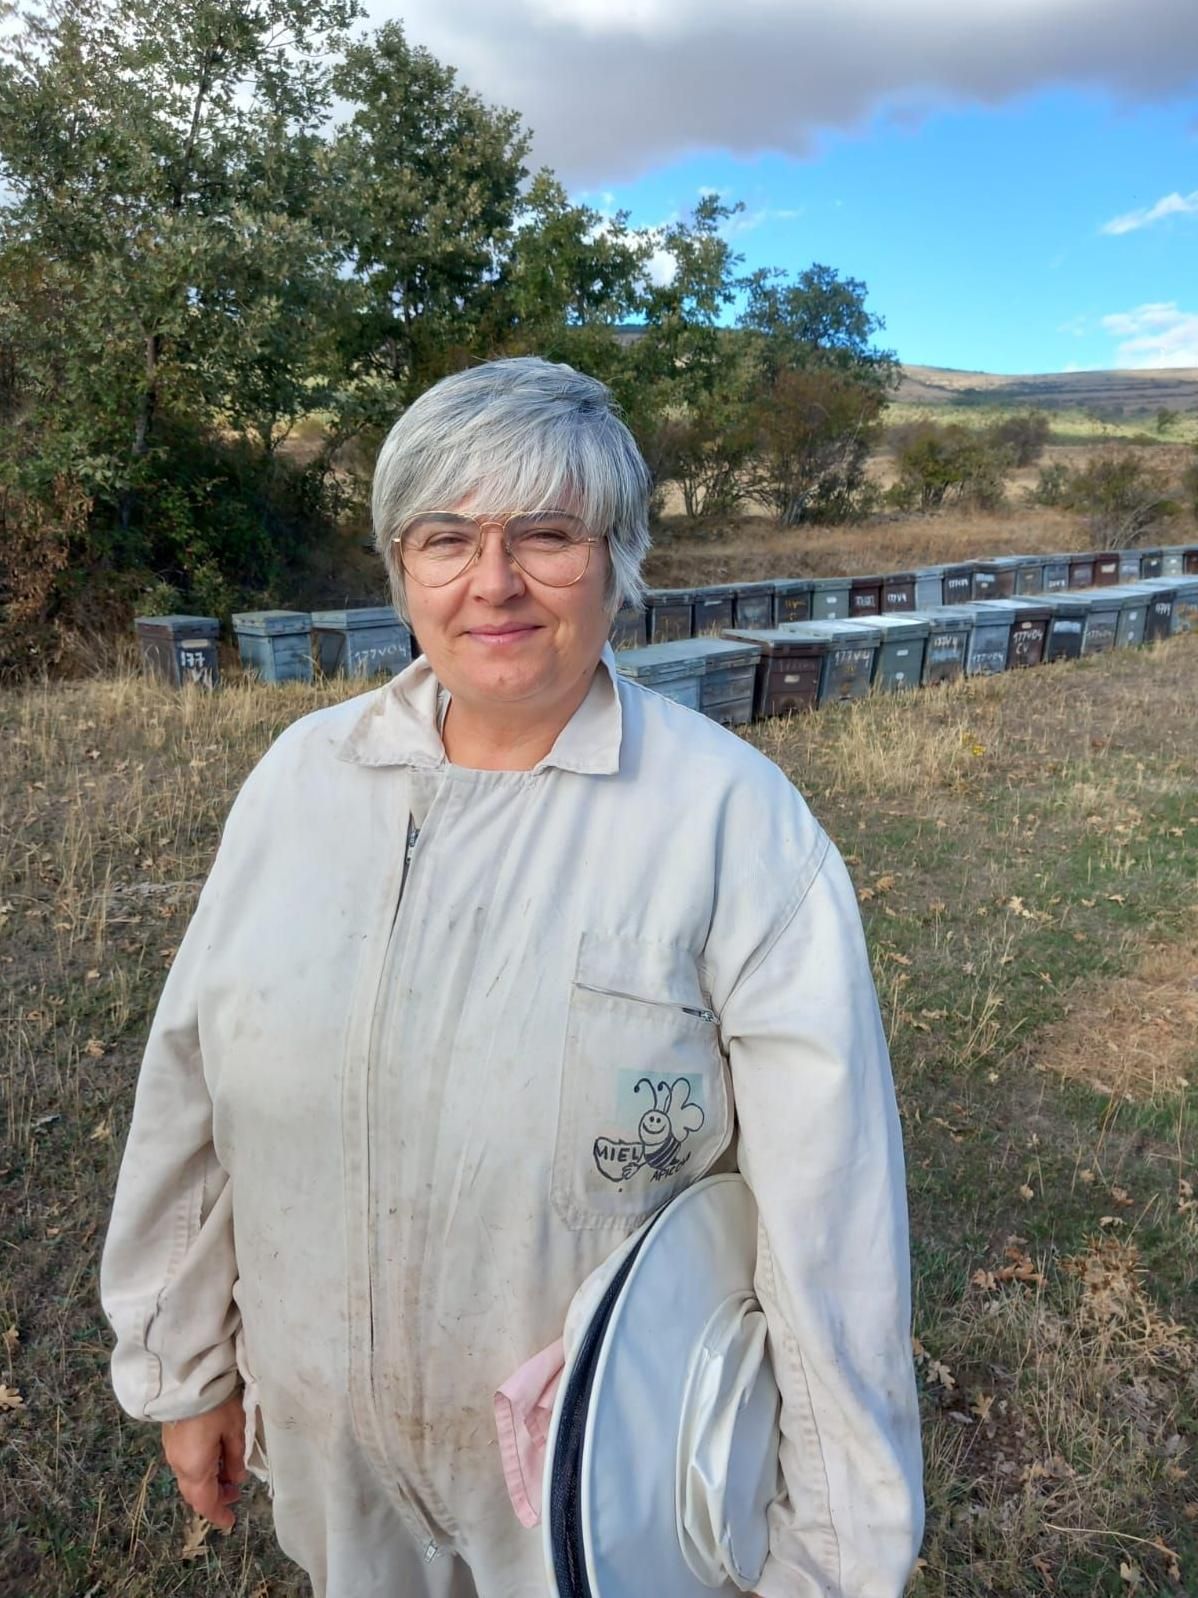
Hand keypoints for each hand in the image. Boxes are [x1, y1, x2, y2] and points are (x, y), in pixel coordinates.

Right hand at [161, 1393, 246, 1529]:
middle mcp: (179, 1465)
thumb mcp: (235, 1431)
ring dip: (208, 1482)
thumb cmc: (216, 1406)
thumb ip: (236, 1458)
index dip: (218, 1514)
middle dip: (215, 1497)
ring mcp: (171, 1451)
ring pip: (190, 1478)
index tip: (230, 1522)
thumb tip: (235, 1479)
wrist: (186, 1378)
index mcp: (195, 1468)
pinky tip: (214, 1458)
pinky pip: (185, 1464)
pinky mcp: (170, 1438)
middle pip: (195, 1492)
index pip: (205, 1502)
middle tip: (234, 1494)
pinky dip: (200, 1469)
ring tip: (228, 1474)